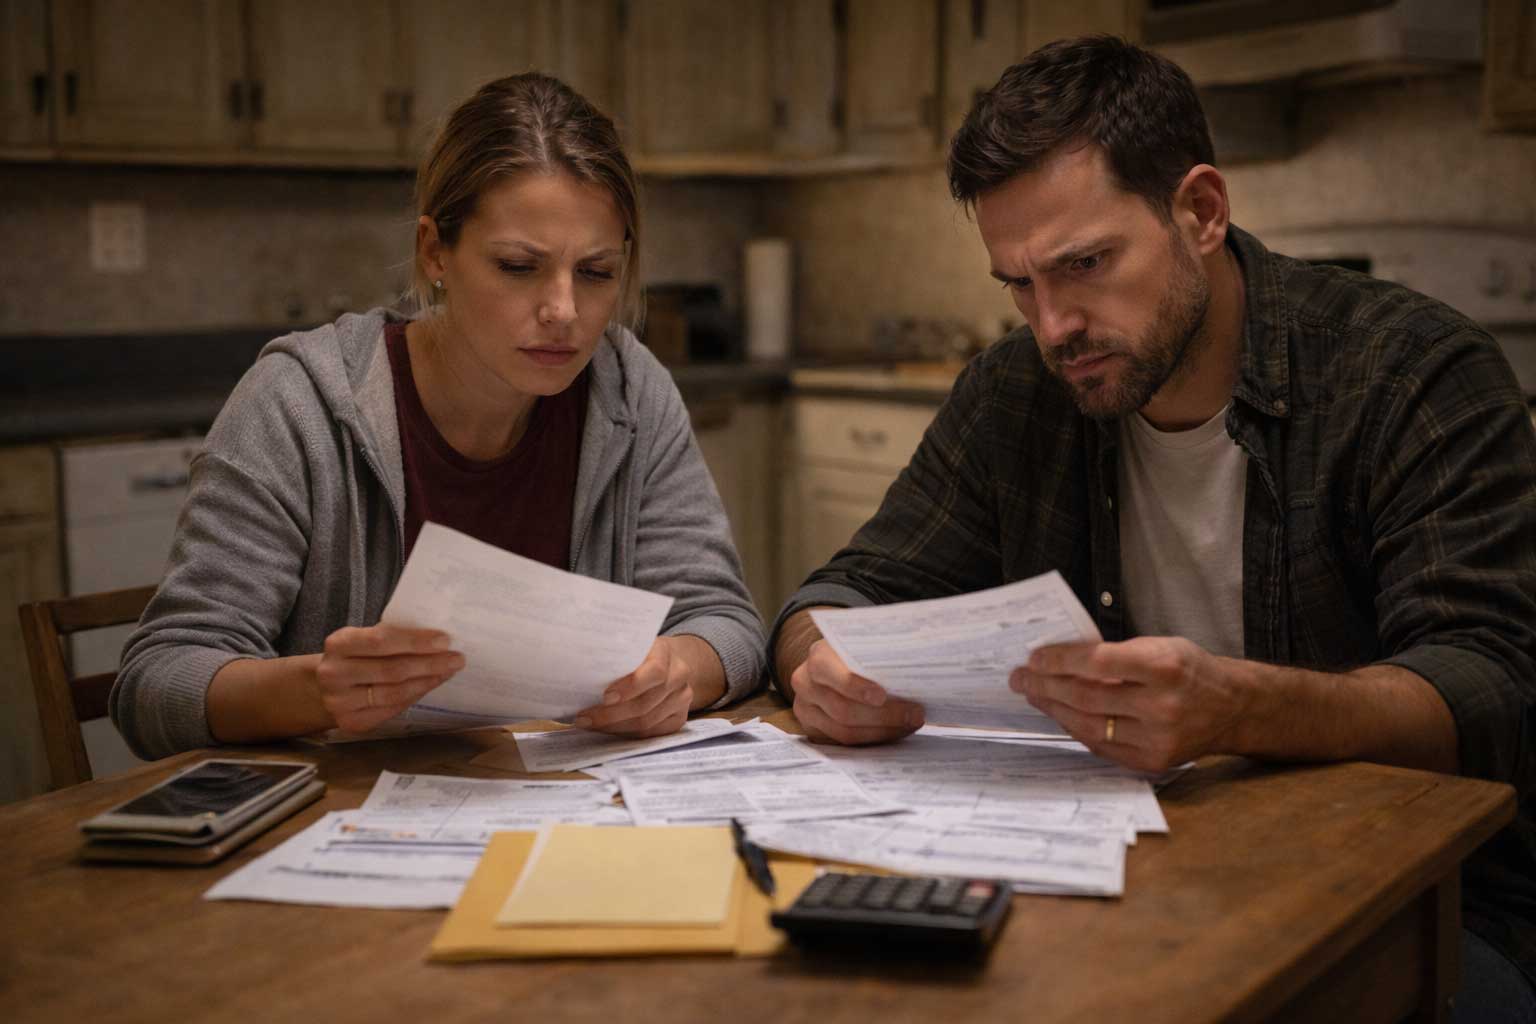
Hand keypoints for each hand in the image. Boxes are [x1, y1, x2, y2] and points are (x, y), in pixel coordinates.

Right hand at [314, 624, 463, 732]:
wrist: (325, 688)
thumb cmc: (356, 656)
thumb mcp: (364, 638)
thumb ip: (392, 635)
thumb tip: (437, 636)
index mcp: (338, 644)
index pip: (381, 641)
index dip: (415, 641)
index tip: (445, 640)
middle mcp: (334, 674)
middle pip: (392, 670)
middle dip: (430, 663)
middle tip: (457, 658)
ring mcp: (340, 702)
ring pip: (395, 692)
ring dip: (427, 681)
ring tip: (449, 671)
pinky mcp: (352, 722)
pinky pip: (392, 709)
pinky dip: (416, 695)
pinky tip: (431, 684)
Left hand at [572, 636, 692, 737]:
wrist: (670, 661)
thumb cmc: (640, 654)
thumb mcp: (629, 646)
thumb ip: (614, 657)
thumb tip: (579, 671)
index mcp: (665, 652)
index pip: (654, 672)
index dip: (630, 687)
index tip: (605, 697)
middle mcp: (679, 675)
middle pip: (645, 704)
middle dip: (610, 715)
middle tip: (584, 718)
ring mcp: (682, 698)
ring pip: (646, 722)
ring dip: (615, 726)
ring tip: (591, 724)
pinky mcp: (680, 717)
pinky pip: (652, 733)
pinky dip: (627, 733)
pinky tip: (609, 729)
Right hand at [791, 639, 924, 744]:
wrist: (834, 666)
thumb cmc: (857, 654)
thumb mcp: (864, 646)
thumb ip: (880, 654)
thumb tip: (917, 664)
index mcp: (818, 658)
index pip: (834, 675)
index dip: (857, 687)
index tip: (883, 696)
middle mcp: (805, 684)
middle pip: (843, 710)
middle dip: (884, 716)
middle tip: (915, 714)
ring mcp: (805, 710)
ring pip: (845, 732)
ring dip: (883, 731)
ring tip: (910, 723)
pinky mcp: (812, 731)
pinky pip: (844, 744)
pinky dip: (874, 739)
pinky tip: (895, 730)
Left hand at [1010, 637, 1244, 772]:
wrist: (1232, 708)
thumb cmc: (1189, 670)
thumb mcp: (1160, 646)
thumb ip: (1115, 653)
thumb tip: (1061, 659)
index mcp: (1164, 667)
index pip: (1097, 662)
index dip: (1059, 660)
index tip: (1034, 657)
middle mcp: (1162, 706)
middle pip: (1087, 697)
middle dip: (1046, 686)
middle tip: (1020, 678)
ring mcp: (1157, 739)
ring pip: (1089, 725)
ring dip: (1054, 709)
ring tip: (1034, 695)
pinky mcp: (1152, 761)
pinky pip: (1101, 746)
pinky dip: (1076, 729)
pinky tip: (1060, 715)